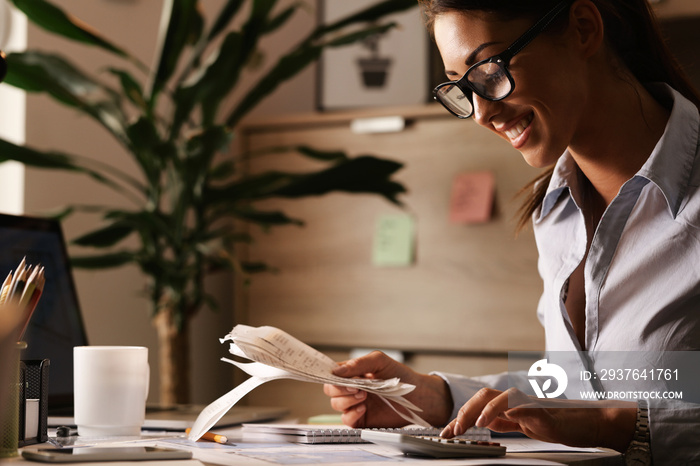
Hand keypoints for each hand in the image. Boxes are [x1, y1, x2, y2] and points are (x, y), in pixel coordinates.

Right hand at [323, 351, 452, 427]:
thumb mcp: (379, 362)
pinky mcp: (361, 419)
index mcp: (353, 373)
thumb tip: (337, 371)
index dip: (331, 375)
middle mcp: (352, 388)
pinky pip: (346, 420)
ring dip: (347, 400)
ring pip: (336, 404)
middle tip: (357, 387)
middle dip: (340, 389)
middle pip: (330, 390)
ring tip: (364, 396)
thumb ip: (358, 364)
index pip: (332, 373)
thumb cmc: (401, 376)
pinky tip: (363, 408)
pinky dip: (351, 414)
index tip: (337, 377)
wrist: (418, 396)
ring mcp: (355, 404)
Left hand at [440, 387, 636, 451]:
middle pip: (482, 396)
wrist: (589, 423)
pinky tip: (486, 421)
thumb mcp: (526, 426)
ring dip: (474, 410)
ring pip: (493, 396)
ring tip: (464, 426)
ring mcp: (526, 402)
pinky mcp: (537, 408)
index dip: (461, 417)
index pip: (480, 406)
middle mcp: (515, 400)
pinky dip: (496, 410)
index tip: (447, 433)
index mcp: (511, 406)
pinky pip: (513, 404)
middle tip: (451, 431)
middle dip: (462, 412)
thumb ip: (506, 421)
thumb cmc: (561, 424)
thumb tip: (485, 423)